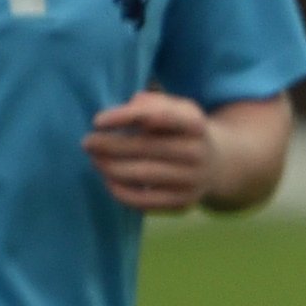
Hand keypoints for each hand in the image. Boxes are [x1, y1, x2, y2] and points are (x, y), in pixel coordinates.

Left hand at [83, 90, 215, 211]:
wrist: (219, 166)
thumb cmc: (183, 132)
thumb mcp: (178, 109)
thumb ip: (153, 103)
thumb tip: (127, 108)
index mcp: (195, 124)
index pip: (158, 116)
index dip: (125, 117)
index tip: (97, 121)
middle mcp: (197, 152)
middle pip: (144, 147)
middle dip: (109, 145)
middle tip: (87, 142)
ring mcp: (190, 180)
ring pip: (140, 174)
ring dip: (110, 166)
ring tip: (95, 160)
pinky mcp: (181, 203)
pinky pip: (142, 200)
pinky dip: (119, 190)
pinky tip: (108, 179)